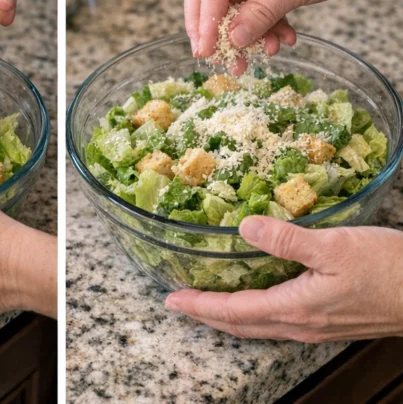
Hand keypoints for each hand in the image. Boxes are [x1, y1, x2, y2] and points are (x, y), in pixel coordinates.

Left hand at [166, 216, 402, 340]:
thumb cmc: (387, 269)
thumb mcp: (333, 245)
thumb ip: (286, 238)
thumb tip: (244, 226)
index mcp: (297, 308)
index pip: (236, 312)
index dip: (200, 306)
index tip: (171, 301)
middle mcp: (302, 324)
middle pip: (243, 325)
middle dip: (208, 315)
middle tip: (179, 303)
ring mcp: (317, 326)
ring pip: (261, 325)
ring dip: (230, 315)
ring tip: (208, 301)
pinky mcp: (329, 319)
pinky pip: (279, 320)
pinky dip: (256, 311)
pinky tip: (256, 296)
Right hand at [184, 0, 402, 61]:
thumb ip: (263, 12)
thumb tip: (233, 39)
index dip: (205, 19)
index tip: (205, 51)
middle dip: (213, 24)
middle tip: (215, 55)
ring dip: (244, 29)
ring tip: (264, 53)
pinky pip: (252, 1)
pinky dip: (263, 22)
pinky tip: (282, 38)